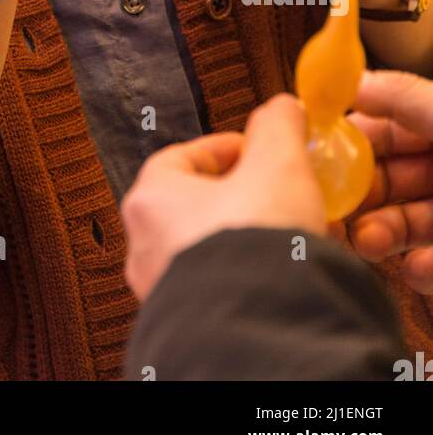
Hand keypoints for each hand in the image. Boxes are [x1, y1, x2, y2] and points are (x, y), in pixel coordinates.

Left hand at [121, 94, 325, 303]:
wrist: (258, 326)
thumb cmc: (253, 241)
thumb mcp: (277, 164)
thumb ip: (277, 127)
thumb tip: (282, 108)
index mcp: (149, 199)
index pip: (179, 158)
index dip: (223, 149)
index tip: (257, 150)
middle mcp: (144, 246)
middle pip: (193, 205)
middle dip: (241, 196)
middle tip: (279, 191)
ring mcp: (162, 289)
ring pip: (207, 249)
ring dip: (246, 237)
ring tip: (290, 234)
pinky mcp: (187, 322)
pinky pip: (217, 287)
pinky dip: (247, 275)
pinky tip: (282, 274)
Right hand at [342, 69, 432, 293]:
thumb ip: (407, 98)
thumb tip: (356, 84)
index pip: (383, 129)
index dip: (348, 137)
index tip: (315, 147)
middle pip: (385, 179)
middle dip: (358, 193)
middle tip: (332, 205)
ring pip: (403, 223)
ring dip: (380, 232)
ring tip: (369, 241)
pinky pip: (429, 263)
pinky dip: (419, 268)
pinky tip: (416, 267)